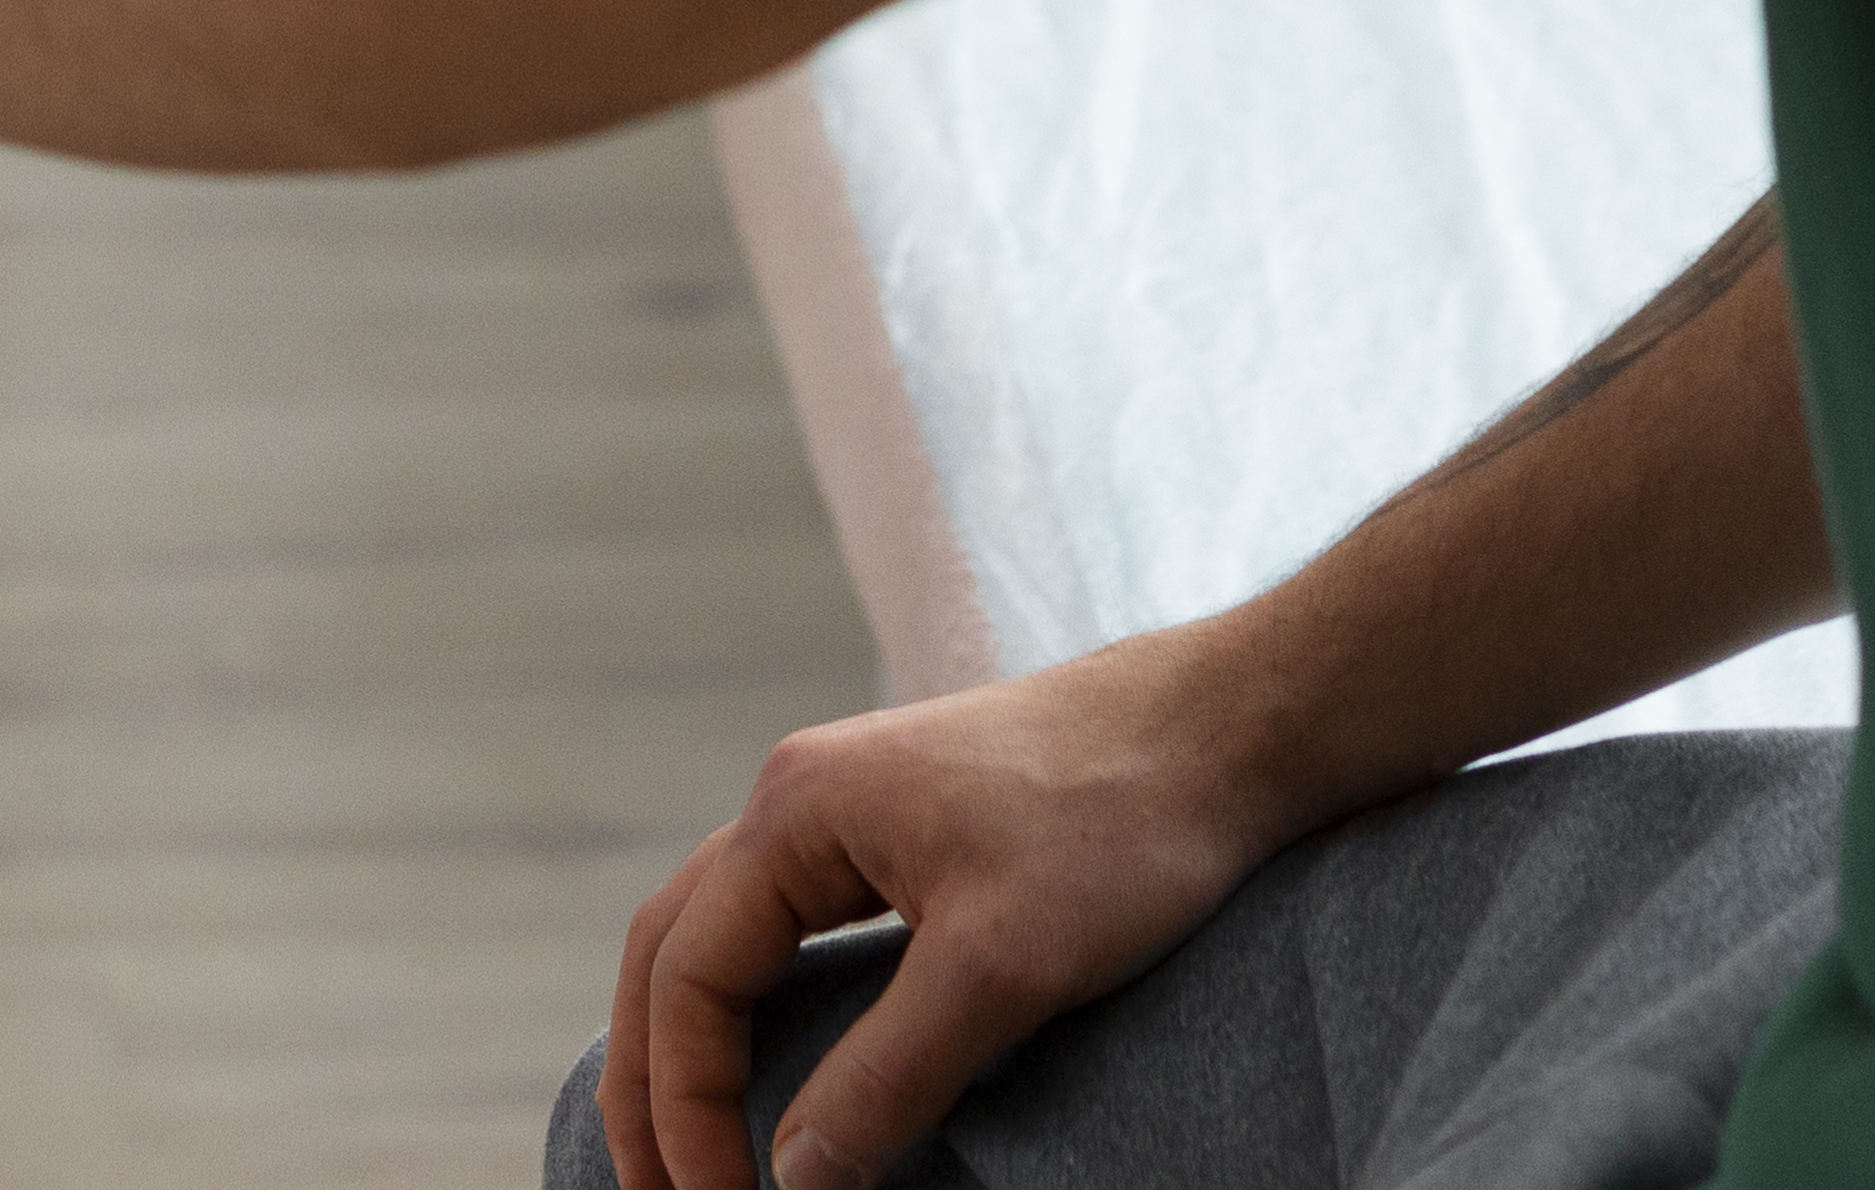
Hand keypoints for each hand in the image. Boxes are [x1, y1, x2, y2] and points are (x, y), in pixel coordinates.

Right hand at [598, 639, 1295, 1189]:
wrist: (1223, 730)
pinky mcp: (898, 835)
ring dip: (689, 1044)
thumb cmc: (1119, 822)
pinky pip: (782, 930)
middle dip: (651, 1081)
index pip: (687, 980)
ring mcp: (844, 812)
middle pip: (669, 951)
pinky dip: (749, 1006)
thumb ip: (886, 1076)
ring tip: (689, 1152)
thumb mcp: (1001, 968)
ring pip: (717, 936)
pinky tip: (773, 1063)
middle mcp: (797, 801)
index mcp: (794, 813)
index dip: (687, 1110)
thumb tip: (796, 1181)